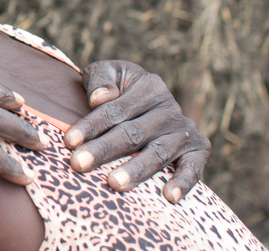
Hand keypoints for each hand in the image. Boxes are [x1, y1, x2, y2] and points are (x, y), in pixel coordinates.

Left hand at [65, 60, 210, 201]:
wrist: (150, 100)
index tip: (69, 141)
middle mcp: (169, 109)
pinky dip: (184, 182)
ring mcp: (184, 131)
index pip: (115, 110)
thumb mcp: (108, 72)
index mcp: (148, 87)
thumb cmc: (119, 89)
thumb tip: (100, 98)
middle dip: (104, 150)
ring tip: (114, 183)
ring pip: (158, 153)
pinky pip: (194, 168)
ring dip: (136, 169)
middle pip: (132, 133)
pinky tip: (169, 197)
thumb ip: (100, 79)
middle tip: (79, 164)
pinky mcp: (199, 150)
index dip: (91, 126)